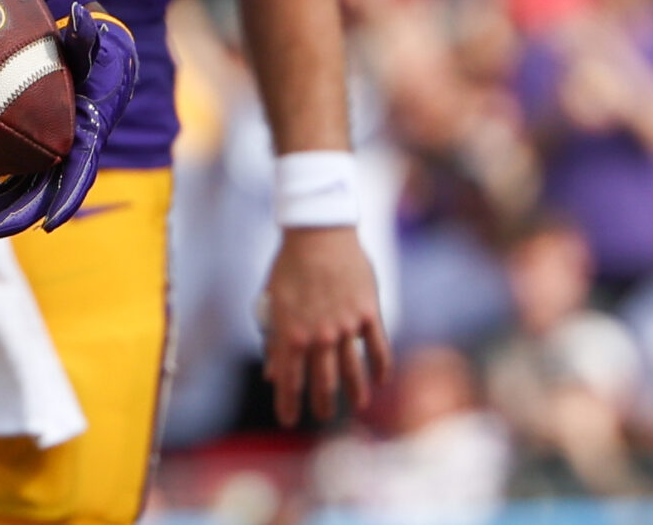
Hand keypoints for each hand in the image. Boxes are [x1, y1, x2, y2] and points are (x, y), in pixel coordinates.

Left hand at [0, 3, 138, 237]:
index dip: (64, 200)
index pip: (78, 174)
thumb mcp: (94, 37)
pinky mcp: (12, 144)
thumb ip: (90, 34)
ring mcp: (35, 150)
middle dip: (12, 214)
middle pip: (37, 193)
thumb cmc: (92, 43)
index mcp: (86, 133)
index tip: (50, 225)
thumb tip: (86, 16)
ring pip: (5, 187)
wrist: (78, 48)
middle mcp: (61, 149)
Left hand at [261, 224, 389, 425]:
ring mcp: (346, 325)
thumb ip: (272, 338)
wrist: (318, 231)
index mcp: (289, 330)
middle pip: (322, 381)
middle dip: (321, 403)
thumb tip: (272, 372)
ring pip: (353, 371)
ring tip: (355, 407)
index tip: (288, 420)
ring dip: (354, 393)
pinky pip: (378, 349)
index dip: (288, 403)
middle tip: (323, 416)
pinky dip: (380, 368)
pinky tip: (380, 381)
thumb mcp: (271, 301)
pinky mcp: (369, 313)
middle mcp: (319, 333)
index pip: (288, 378)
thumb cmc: (289, 264)